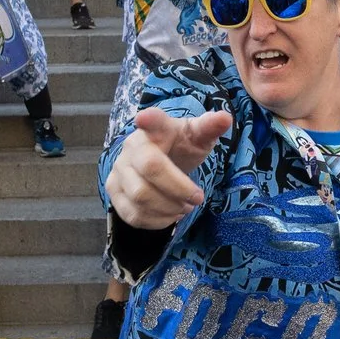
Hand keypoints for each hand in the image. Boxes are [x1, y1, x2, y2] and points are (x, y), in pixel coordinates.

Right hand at [106, 106, 233, 228]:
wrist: (162, 161)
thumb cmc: (181, 147)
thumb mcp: (197, 137)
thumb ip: (210, 128)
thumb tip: (226, 118)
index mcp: (154, 129)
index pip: (151, 121)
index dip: (148, 120)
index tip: (144, 118)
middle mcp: (131, 147)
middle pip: (150, 170)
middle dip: (179, 190)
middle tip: (198, 198)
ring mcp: (118, 170)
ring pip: (140, 197)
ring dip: (169, 208)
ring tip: (185, 207)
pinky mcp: (113, 192)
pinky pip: (132, 215)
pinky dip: (157, 221)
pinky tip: (170, 214)